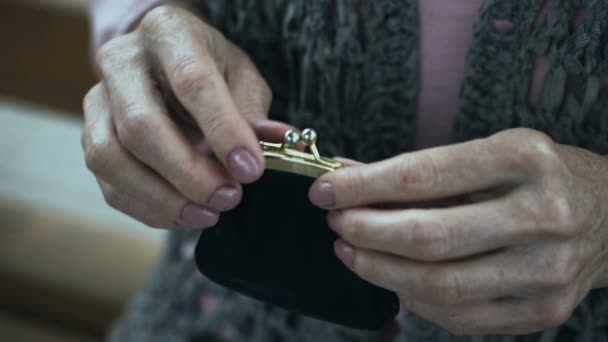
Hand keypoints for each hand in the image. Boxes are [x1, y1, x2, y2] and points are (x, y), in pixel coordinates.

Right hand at [82, 5, 288, 227]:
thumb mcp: (240, 76)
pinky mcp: (90, 137)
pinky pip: (108, 183)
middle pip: (141, 125)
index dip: (222, 130)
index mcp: (168, 34)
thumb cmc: (208, 67)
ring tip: (207, 214)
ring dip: (162, 198)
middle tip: (228, 198)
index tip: (250, 170)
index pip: (192, 81)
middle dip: (188, 173)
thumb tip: (277, 147)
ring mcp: (98, 101)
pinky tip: (183, 214)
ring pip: (111, 158)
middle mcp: (122, 62)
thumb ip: (252, 111)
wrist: (164, 63)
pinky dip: (148, 208)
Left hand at [309, 128, 607, 334]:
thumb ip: (427, 170)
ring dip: (379, 271)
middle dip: (366, 232)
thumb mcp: (491, 151)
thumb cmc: (540, 175)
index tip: (325, 191)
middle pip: (428, 237)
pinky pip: (459, 316)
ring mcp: (546, 270)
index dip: (363, 186)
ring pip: (438, 285)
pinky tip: (394, 279)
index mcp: (524, 160)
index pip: (424, 175)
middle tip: (336, 223)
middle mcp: (542, 215)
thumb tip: (354, 181)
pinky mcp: (544, 310)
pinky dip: (415, 300)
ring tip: (352, 251)